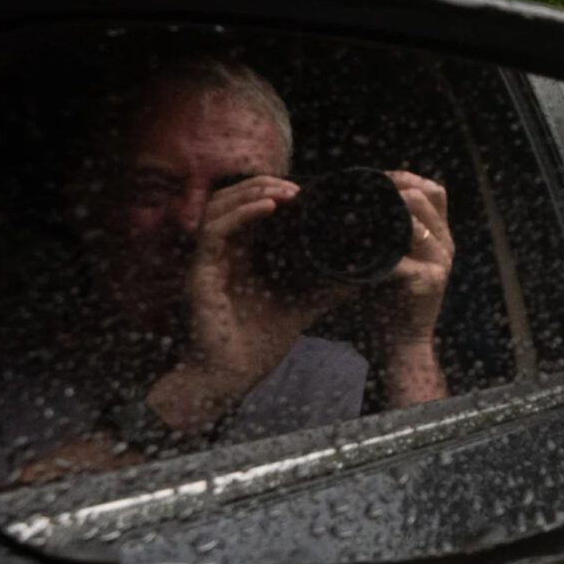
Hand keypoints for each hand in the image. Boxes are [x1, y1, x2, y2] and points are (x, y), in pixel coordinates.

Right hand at [146, 176, 345, 433]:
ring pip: (219, 207)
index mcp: (239, 256)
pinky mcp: (200, 274)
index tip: (303, 191)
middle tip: (296, 188)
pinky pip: (215, 232)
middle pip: (230, 200)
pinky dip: (241, 214)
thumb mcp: (303, 307)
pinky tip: (268, 208)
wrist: (231, 378)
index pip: (246, 209)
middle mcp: (220, 254)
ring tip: (285, 192)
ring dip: (252, 193)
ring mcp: (207, 262)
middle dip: (262, 186)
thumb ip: (328, 288)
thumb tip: (363, 274)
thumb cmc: (258, 344)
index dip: (270, 192)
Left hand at [378, 171, 451, 406]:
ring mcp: (440, 263)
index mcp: (438, 237)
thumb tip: (349, 207)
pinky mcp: (429, 282)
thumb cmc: (387, 303)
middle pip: (431, 196)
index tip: (377, 177)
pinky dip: (378, 251)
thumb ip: (382, 235)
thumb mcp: (389, 260)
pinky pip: (402, 257)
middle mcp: (445, 245)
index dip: (406, 177)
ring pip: (418, 221)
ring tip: (360, 213)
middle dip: (398, 185)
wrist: (401, 344)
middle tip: (367, 188)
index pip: (434, 191)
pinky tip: (357, 250)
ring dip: (388, 212)